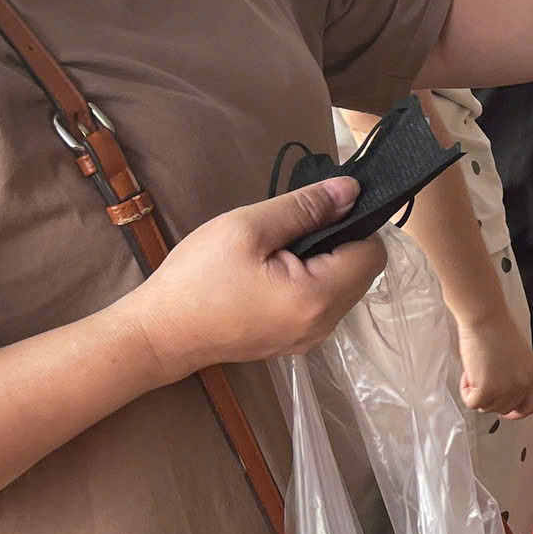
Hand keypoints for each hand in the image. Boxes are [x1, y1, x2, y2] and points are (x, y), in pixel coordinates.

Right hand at [119, 177, 385, 382]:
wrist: (159, 333)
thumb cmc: (198, 278)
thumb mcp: (247, 227)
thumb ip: (305, 207)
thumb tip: (351, 190)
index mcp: (318, 297)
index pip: (373, 253)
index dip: (355, 225)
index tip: (320, 211)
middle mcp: (325, 325)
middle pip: (362, 273)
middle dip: (339, 243)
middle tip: (291, 229)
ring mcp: (311, 339)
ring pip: (343, 288)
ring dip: (324, 263)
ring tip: (278, 250)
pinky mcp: (295, 343)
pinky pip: (323, 305)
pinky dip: (311, 283)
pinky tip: (274, 272)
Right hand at [458, 310, 532, 418]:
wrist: (486, 319)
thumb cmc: (498, 331)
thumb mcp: (519, 357)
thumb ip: (518, 377)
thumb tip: (507, 392)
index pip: (528, 407)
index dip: (514, 411)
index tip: (505, 410)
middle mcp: (522, 386)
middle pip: (504, 409)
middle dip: (491, 398)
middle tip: (482, 381)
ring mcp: (505, 390)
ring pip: (486, 407)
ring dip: (477, 392)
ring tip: (476, 371)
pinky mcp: (486, 390)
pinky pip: (472, 403)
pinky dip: (466, 391)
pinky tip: (468, 375)